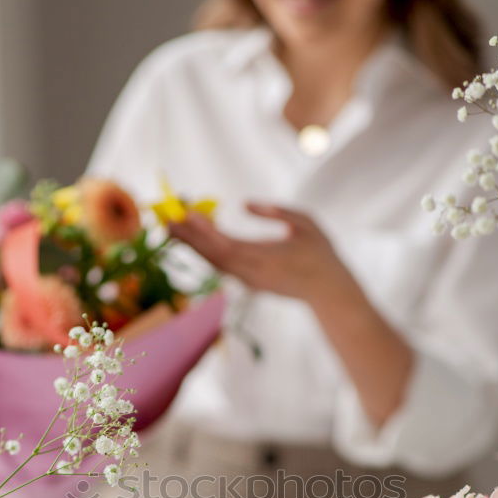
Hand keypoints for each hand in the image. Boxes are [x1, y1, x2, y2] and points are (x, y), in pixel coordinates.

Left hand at [169, 203, 345, 303]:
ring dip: (194, 245)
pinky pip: (224, 267)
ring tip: (174, 227)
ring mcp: (250, 281)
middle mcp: (253, 273)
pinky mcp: (251, 284)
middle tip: (167, 217)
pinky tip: (196, 239)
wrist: (330, 293)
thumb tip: (245, 204)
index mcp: (266, 258)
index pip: (227, 245)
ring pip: (215, 263)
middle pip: (213, 256)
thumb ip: (276, 212)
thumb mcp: (305, 224)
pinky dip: (207, 253)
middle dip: (188, 237)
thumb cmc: (322, 255)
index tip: (186, 214)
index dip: (204, 231)